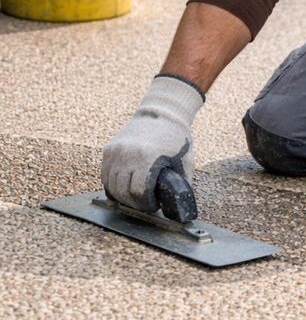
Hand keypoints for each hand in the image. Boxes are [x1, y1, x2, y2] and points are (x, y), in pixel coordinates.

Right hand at [102, 75, 203, 212]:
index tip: (152, 204)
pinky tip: (123, 188)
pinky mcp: (108, 149)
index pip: (138, 192)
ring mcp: (115, 151)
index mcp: (147, 157)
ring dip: (121, 196)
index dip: (146, 203)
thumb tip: (181, 206)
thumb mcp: (185, 161)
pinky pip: (106, 175)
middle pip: (123, 191)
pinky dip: (113, 185)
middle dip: (133, 202)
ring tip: (134, 197)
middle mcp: (127, 154)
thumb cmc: (175, 138)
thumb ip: (182, 184)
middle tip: (143, 203)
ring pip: (111, 185)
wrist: (162, 113)